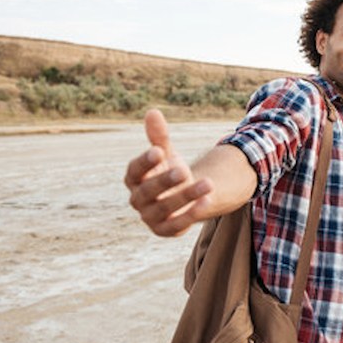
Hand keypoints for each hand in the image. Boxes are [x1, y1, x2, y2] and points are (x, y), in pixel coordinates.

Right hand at [124, 109, 213, 236]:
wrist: (184, 196)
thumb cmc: (170, 170)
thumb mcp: (167, 153)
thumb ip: (159, 136)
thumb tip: (153, 112)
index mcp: (134, 178)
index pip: (134, 171)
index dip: (145, 162)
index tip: (159, 151)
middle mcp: (138, 199)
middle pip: (148, 191)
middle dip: (165, 181)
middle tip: (184, 170)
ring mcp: (149, 216)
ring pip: (165, 207)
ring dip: (186, 196)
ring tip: (208, 183)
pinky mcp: (163, 230)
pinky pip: (176, 224)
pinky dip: (191, 214)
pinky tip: (207, 201)